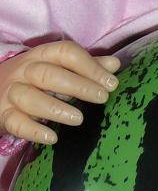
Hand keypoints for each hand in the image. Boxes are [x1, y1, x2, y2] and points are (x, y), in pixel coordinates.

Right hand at [0, 41, 119, 144]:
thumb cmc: (35, 79)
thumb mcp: (58, 68)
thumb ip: (86, 66)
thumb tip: (114, 64)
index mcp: (41, 55)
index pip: (65, 52)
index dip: (89, 65)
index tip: (111, 83)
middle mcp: (23, 71)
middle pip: (47, 74)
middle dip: (77, 85)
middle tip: (101, 98)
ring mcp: (11, 92)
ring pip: (29, 97)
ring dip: (56, 108)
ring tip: (79, 119)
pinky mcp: (3, 114)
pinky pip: (16, 122)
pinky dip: (34, 131)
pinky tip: (53, 137)